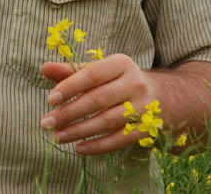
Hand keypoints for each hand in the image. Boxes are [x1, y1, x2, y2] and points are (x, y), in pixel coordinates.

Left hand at [40, 54, 159, 154]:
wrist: (166, 96)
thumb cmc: (120, 81)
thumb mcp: (101, 70)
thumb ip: (72, 71)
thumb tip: (44, 68)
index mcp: (121, 64)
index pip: (92, 74)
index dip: (70, 86)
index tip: (50, 99)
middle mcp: (135, 84)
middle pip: (98, 100)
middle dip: (69, 113)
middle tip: (47, 122)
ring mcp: (144, 107)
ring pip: (107, 121)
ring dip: (79, 131)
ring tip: (58, 137)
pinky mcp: (147, 128)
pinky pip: (119, 140)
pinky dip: (97, 146)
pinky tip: (79, 148)